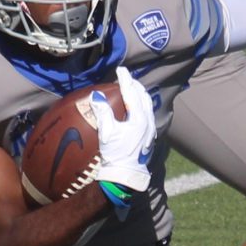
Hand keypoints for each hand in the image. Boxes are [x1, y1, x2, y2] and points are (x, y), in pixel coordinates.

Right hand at [91, 66, 156, 192]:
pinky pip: (147, 114)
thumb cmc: (115, 154)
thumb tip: (96, 96)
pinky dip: (141, 106)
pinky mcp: (148, 137)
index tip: (121, 70)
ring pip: (147, 106)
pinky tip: (136, 108)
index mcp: (139, 118)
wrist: (124, 176)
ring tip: (132, 89)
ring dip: (139, 95)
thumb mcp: (107, 132)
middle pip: (144, 97)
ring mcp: (150, 130)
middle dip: (135, 86)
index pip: (132, 94)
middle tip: (126, 78)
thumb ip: (103, 112)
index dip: (125, 80)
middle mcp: (148, 122)